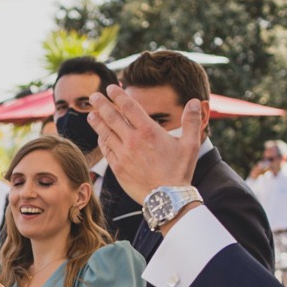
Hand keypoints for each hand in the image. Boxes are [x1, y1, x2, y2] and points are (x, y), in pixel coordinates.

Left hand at [91, 85, 202, 204]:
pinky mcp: (117, 169)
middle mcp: (133, 140)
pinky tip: (100, 137)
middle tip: (94, 96)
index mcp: (149, 131)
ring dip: (97, 122)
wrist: (167, 198)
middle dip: (101, 104)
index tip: (111, 88)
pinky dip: (102, 141)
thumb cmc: (180, 171)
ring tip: (91, 114)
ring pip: (105, 133)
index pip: (129, 107)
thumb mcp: (190, 144)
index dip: (118, 95)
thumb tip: (195, 100)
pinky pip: (106, 150)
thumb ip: (192, 121)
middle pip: (112, 117)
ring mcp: (123, 155)